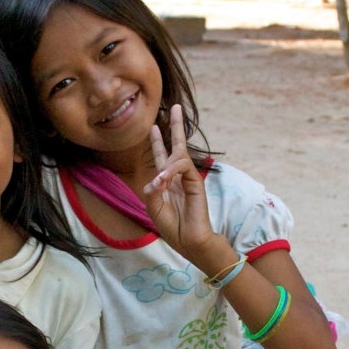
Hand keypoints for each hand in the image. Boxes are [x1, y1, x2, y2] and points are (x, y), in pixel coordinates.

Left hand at [140, 105, 222, 261]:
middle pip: (177, 146)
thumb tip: (157, 176)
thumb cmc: (172, 227)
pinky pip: (183, 167)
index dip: (158, 142)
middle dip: (176, 127)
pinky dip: (171, 171)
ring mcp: (188, 178)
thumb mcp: (154, 208)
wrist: (188, 241)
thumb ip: (152, 190)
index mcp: (166, 182)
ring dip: (166, 160)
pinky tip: (164, 180)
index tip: (154, 127)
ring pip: (179, 154)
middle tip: (176, 107)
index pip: (162, 157)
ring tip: (161, 176)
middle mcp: (177, 177)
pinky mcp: (195, 182)